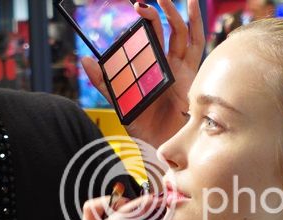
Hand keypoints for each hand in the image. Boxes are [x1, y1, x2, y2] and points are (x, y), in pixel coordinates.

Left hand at [81, 0, 204, 146]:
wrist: (162, 141)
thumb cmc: (144, 125)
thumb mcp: (118, 100)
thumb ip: (104, 82)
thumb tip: (86, 60)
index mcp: (152, 70)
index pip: (148, 41)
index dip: (142, 25)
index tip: (132, 10)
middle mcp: (169, 66)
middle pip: (165, 33)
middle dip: (156, 14)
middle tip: (142, 3)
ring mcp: (182, 68)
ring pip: (181, 33)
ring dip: (174, 14)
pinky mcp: (192, 72)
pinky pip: (196, 43)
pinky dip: (195, 23)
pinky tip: (191, 6)